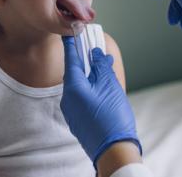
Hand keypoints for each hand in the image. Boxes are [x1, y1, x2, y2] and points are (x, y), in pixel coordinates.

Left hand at [60, 36, 140, 165]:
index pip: (70, 59)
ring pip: (79, 87)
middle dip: (85, 62)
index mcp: (73, 87)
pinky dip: (91, 90)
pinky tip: (103, 89)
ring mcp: (71, 112)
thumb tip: (96, 54)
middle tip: (94, 50)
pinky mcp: (78, 121)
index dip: (72, 44)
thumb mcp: (110, 86)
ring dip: (90, 77)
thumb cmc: (113, 117)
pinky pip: (82, 99)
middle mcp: (68, 99)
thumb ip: (101, 67)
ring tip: (104, 70)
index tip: (69, 32)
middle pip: (75, 73)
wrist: (113, 151)